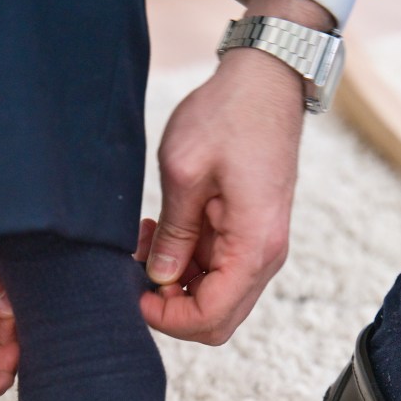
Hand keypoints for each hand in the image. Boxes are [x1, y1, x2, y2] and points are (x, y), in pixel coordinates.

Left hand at [139, 0, 333, 345]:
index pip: (210, 317)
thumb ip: (173, 234)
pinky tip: (163, 235)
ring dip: (175, 284)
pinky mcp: (251, 235)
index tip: (134, 293)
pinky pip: (218, 272)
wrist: (266, 80)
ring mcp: (261, 247)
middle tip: (137, 272)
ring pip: (215, 298)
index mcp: (253, 246)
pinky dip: (187, 265)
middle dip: (171, 308)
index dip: (167, 318)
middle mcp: (265, 256)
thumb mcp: (184, 171)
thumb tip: (160, 278)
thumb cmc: (228, 116)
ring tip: (145, 243)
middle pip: (216, 320)